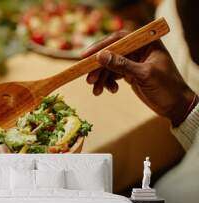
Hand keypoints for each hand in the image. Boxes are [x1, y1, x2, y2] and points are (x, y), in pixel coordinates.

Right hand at [82, 31, 197, 126]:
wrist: (175, 105)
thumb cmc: (166, 87)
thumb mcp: (144, 75)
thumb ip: (122, 64)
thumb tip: (101, 56)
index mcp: (146, 43)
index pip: (119, 39)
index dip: (101, 45)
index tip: (86, 56)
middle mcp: (138, 50)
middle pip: (111, 53)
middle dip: (99, 67)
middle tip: (89, 80)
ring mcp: (133, 62)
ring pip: (110, 66)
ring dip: (101, 78)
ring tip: (97, 91)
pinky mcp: (130, 73)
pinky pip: (113, 75)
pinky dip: (108, 83)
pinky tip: (111, 91)